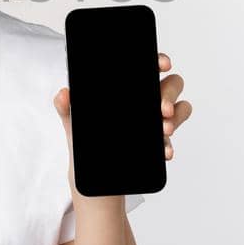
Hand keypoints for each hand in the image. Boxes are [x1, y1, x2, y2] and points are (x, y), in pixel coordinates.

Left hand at [53, 52, 193, 179]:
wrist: (93, 183)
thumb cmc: (86, 145)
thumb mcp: (74, 125)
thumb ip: (66, 108)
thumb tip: (63, 94)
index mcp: (128, 90)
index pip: (149, 67)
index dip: (159, 61)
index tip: (162, 64)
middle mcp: (146, 102)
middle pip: (171, 84)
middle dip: (169, 93)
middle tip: (162, 108)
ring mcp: (155, 123)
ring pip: (180, 108)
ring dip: (176, 116)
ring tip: (163, 128)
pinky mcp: (159, 145)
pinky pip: (171, 139)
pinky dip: (168, 144)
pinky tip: (163, 151)